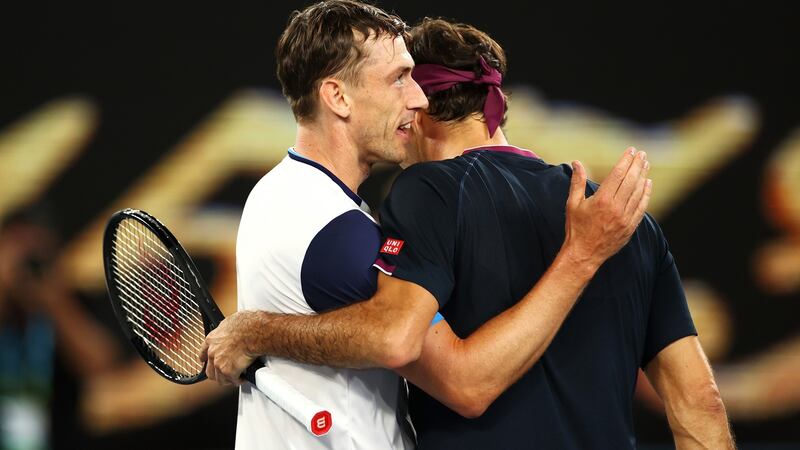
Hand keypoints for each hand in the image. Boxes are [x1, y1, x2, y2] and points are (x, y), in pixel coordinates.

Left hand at [199, 311, 260, 385]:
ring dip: (228, 378)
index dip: (206, 359)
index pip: (203, 353)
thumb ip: (226, 330)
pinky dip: (239, 380)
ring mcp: (218, 363)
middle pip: (209, 370)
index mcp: (212, 339)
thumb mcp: (231, 322)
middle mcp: (212, 352)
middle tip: (226, 372)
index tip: (207, 361)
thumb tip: (231, 329)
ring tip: (236, 376)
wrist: (253, 332)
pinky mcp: (228, 371)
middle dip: (217, 373)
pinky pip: (233, 381)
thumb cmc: (247, 324)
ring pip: (219, 379)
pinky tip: (244, 377)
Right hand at [563, 147, 651, 267]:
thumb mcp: (572, 204)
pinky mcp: (630, 227)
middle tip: (642, 154)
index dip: (625, 161)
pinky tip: (648, 184)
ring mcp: (625, 218)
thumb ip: (577, 181)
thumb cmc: (576, 228)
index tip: (631, 151)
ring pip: (638, 192)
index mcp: (601, 200)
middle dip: (637, 165)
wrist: (584, 254)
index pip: (618, 174)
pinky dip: (646, 194)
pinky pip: (641, 207)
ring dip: (643, 176)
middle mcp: (616, 208)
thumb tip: (576, 162)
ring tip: (646, 165)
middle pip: (631, 181)